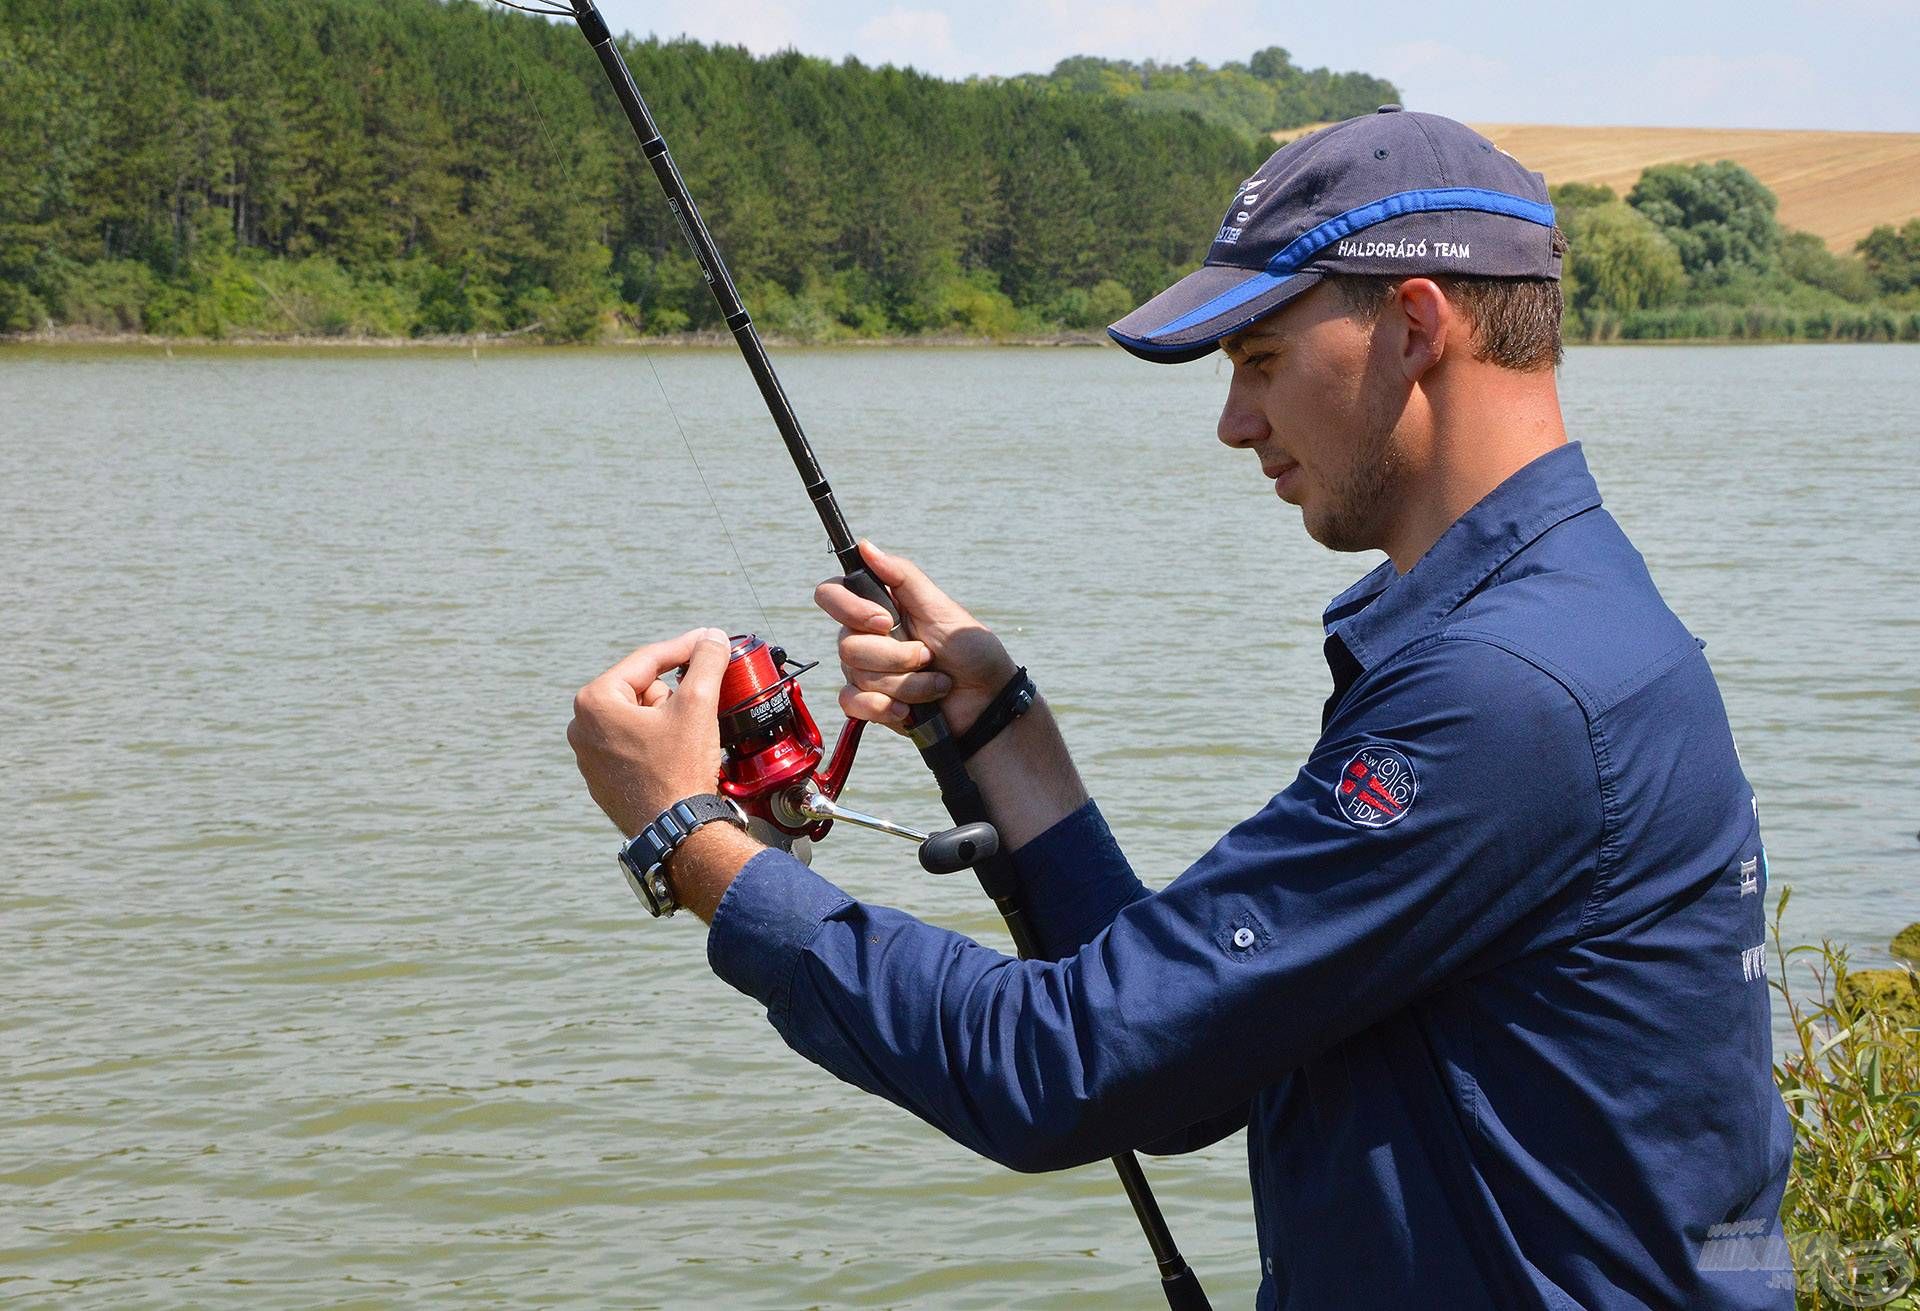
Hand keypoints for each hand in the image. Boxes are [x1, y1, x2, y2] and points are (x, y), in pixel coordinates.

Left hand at [568, 627, 730, 835]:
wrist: (676, 832)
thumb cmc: (679, 770)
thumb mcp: (698, 704)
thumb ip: (706, 662)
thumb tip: (712, 638)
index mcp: (594, 702)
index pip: (648, 660)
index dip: (685, 647)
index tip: (710, 641)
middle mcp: (581, 727)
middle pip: (642, 689)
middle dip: (674, 694)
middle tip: (700, 707)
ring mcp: (590, 756)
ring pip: (639, 717)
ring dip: (667, 718)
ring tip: (688, 741)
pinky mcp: (604, 778)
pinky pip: (633, 745)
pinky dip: (656, 743)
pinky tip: (676, 758)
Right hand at [813, 541, 1015, 735]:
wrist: (987, 702)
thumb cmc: (972, 653)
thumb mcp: (941, 609)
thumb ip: (903, 577)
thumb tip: (866, 546)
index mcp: (881, 608)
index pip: (832, 595)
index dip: (849, 608)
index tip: (885, 621)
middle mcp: (868, 638)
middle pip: (846, 644)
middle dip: (895, 656)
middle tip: (928, 656)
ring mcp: (867, 672)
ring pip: (857, 675)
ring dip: (906, 684)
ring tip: (935, 684)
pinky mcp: (871, 704)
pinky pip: (852, 703)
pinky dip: (883, 707)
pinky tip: (908, 711)